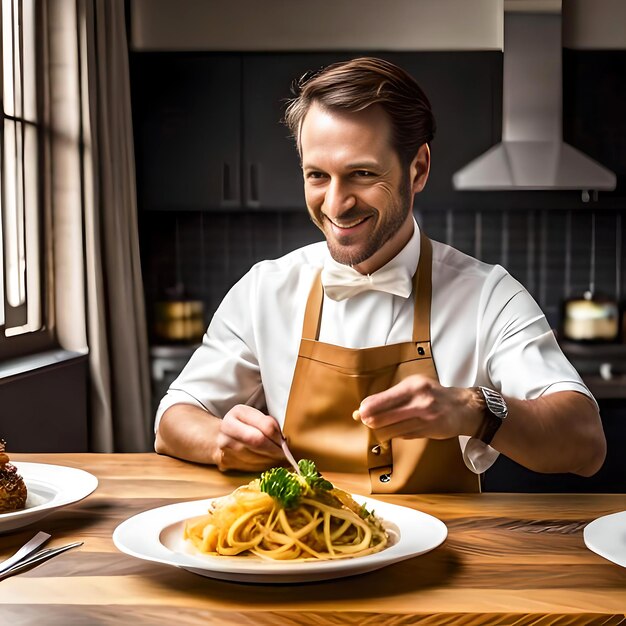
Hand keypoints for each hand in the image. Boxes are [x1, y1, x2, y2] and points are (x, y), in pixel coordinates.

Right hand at [216, 405, 284, 471]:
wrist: (222, 436)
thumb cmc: (245, 425)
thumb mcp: (256, 416)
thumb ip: (270, 423)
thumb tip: (283, 440)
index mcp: (238, 412)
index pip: (266, 426)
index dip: (278, 435)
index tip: (285, 440)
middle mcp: (227, 429)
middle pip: (259, 442)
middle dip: (276, 449)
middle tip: (285, 453)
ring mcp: (224, 446)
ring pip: (255, 457)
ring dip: (271, 460)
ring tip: (276, 458)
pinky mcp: (226, 462)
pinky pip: (250, 467)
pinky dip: (262, 466)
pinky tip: (266, 463)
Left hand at [356, 375, 481, 441]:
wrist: (461, 407)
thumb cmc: (433, 393)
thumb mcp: (413, 385)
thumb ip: (391, 395)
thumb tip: (366, 407)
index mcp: (413, 387)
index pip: (382, 400)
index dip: (367, 409)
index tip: (360, 411)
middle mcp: (419, 403)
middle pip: (383, 418)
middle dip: (370, 421)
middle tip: (365, 420)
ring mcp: (424, 419)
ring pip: (390, 430)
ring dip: (381, 430)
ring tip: (379, 426)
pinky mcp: (427, 432)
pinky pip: (402, 435)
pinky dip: (395, 433)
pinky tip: (395, 429)